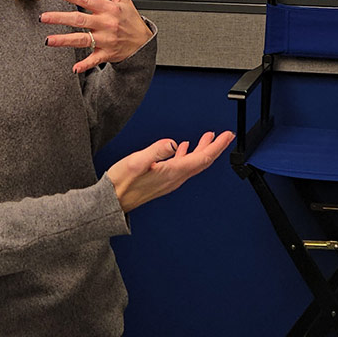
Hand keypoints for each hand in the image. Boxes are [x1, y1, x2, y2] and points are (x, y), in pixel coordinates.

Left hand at [40, 0, 152, 72]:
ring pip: (82, 40)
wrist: (143, 43)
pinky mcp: (106, 54)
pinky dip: (85, 65)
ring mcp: (105, 40)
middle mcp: (106, 24)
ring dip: (65, 40)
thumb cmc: (130, 20)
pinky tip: (74, 68)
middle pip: (80, 20)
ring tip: (49, 40)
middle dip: (60, 18)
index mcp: (108, 9)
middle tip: (44, 17)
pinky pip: (94, 60)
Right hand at [105, 131, 235, 212]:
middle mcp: (174, 179)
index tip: (227, 136)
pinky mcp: (162, 181)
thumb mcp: (137, 162)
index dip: (217, 147)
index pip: (202, 159)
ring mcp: (169, 181)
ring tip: (208, 138)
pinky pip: (181, 167)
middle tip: (224, 136)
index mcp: (172, 173)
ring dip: (202, 150)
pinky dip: (187, 155)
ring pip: (193, 164)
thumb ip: (156, 151)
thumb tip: (173, 143)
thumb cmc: (121, 184)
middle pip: (201, 162)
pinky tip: (183, 149)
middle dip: (214, 148)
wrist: (111, 202)